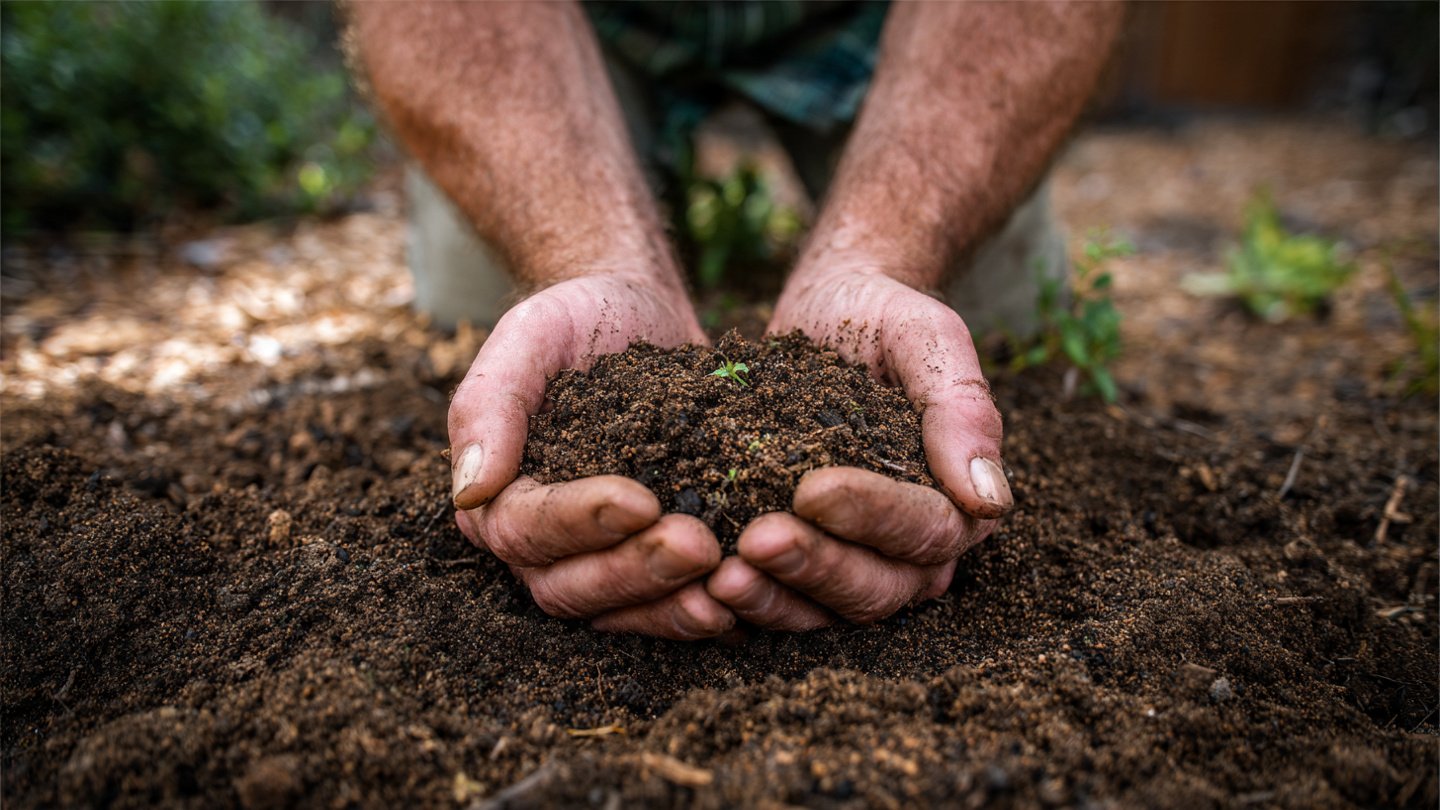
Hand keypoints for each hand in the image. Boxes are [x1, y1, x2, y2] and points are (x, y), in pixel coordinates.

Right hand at [449, 273, 735, 639]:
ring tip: (724, 588)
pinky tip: (744, 602)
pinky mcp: (650, 559)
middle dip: (634, 571)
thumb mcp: (531, 336)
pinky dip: (700, 610)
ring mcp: (597, 558)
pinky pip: (665, 605)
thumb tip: (469, 492)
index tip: (641, 501)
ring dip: (669, 606)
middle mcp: (539, 544)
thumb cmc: (576, 318)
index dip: (581, 522)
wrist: (638, 312)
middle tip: (698, 546)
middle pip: (570, 586)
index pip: (525, 529)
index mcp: (497, 495)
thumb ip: (490, 405)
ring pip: (618, 609)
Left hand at [707, 267, 1011, 629]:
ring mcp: (854, 561)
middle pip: (877, 587)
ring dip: (775, 600)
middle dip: (816, 566)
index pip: (926, 530)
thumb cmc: (880, 317)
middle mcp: (913, 548)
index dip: (871, 515)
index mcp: (957, 500)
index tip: (810, 489)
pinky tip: (700, 589)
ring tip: (721, 578)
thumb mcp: (924, 336)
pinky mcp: (801, 563)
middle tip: (754, 542)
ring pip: (827, 610)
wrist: (823, 311)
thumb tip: (989, 500)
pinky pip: (781, 604)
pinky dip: (745, 605)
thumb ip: (962, 407)